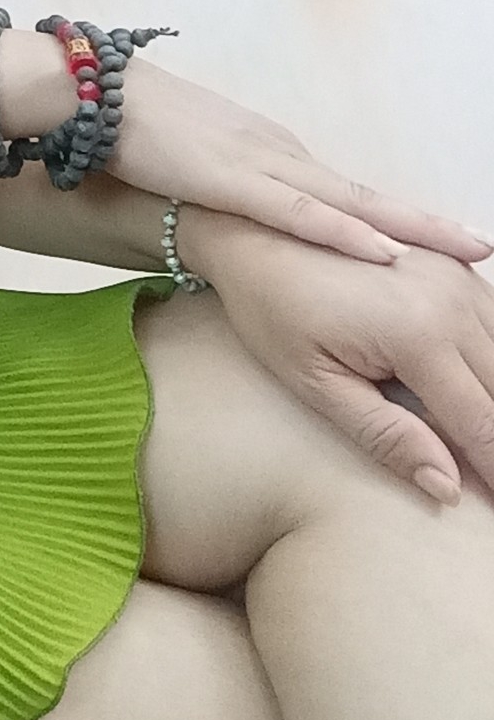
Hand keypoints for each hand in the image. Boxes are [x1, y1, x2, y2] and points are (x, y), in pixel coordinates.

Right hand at [108, 58, 491, 267]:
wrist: (88, 92)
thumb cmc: (126, 130)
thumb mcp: (184, 165)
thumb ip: (214, 188)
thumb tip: (229, 217)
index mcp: (267, 154)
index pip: (342, 194)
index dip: (394, 220)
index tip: (438, 241)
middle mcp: (279, 155)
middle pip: (366, 198)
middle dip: (427, 226)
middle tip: (482, 245)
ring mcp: (259, 165)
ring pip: (350, 204)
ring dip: (410, 229)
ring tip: (464, 248)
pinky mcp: (231, 180)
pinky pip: (298, 214)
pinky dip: (345, 233)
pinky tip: (384, 251)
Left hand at [184, 213, 493, 503]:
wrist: (249, 232)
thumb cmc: (271, 309)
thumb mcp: (316, 383)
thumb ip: (387, 435)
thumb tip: (448, 487)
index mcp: (419, 334)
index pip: (483, 423)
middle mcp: (450, 298)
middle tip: (486, 471)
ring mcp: (454, 273)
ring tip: (478, 435)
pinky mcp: (449, 260)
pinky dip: (490, 355)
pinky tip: (476, 379)